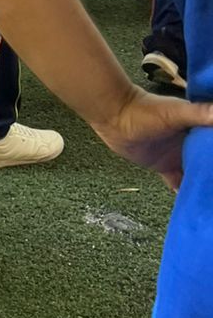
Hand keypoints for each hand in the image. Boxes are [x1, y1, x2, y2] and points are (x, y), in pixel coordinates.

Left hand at [92, 86, 212, 191]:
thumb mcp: (176, 112)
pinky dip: (187, 193)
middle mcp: (193, 142)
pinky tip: (197, 206)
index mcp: (200, 127)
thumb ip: (201, 113)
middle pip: (211, 161)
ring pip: (199, 174)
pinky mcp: (166, 167)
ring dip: (206, 185)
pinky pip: (180, 183)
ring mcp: (180, 156)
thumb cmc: (145, 110)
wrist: (114, 116)